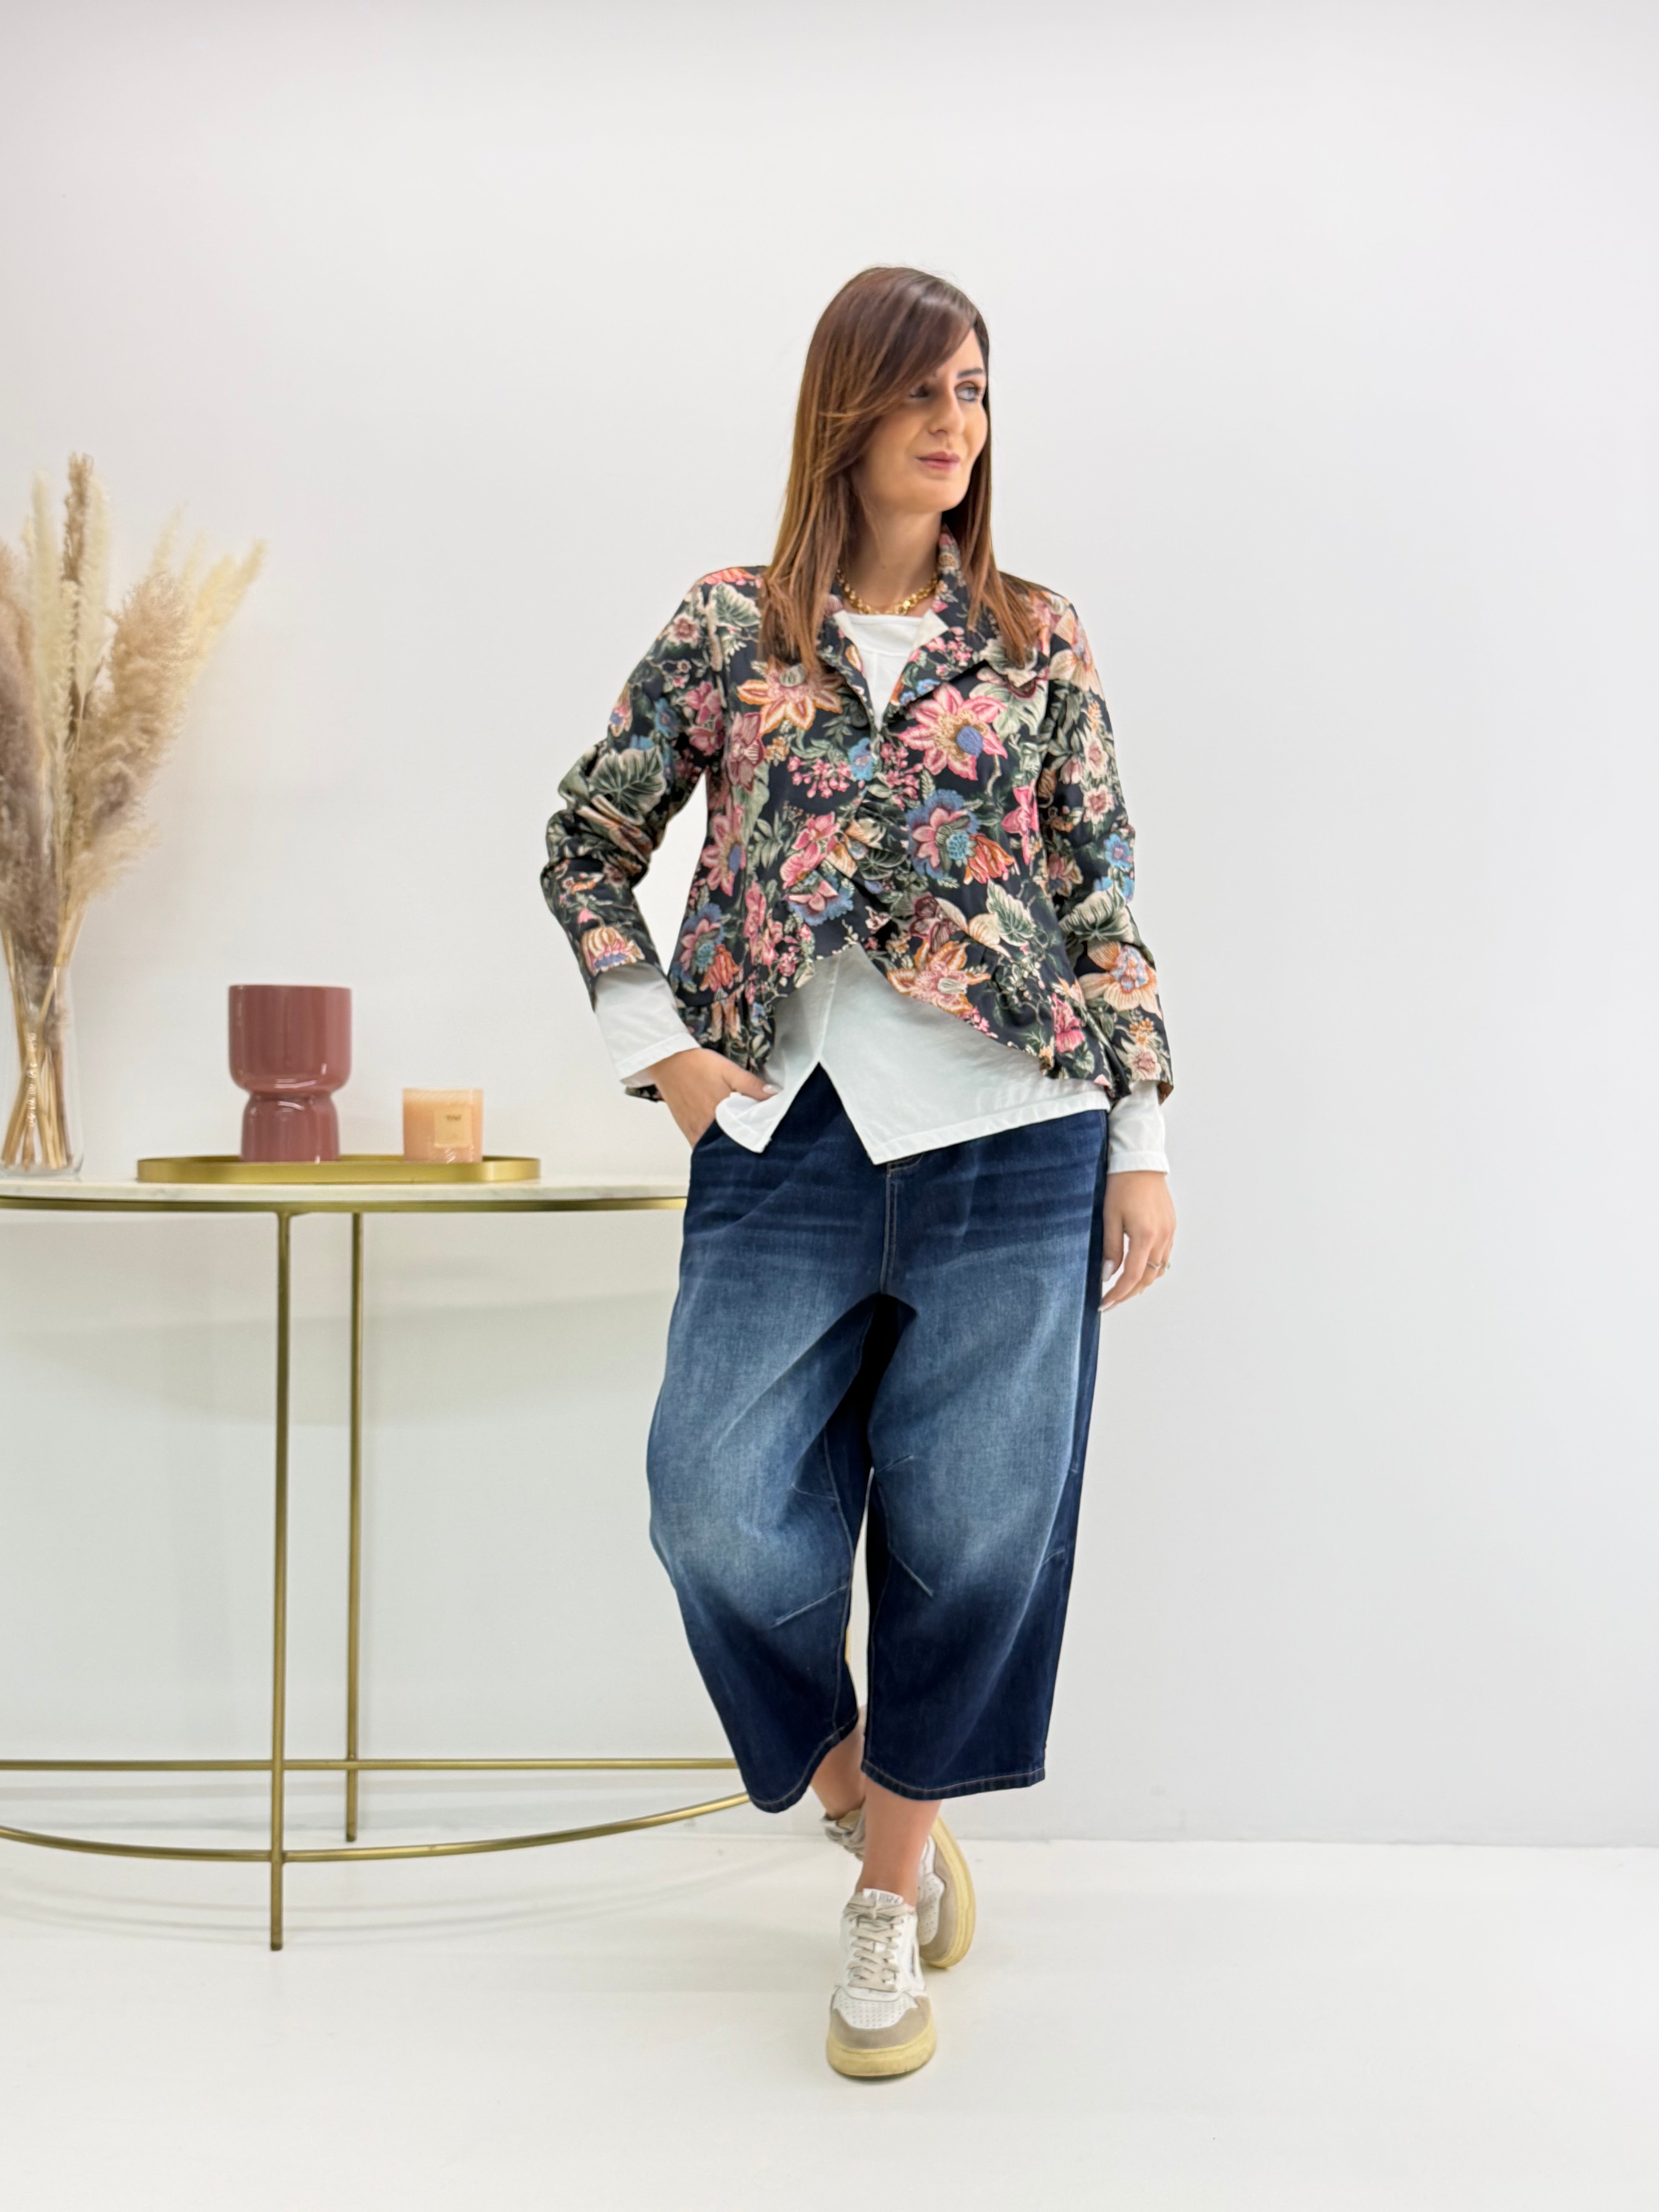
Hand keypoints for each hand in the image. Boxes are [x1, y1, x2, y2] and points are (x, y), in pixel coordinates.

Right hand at [646, 1047, 777, 1145]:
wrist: (668, 1062)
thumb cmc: (699, 1065)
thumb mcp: (729, 1070)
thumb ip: (751, 1084)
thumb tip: (774, 1095)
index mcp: (720, 1115)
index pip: (744, 1135)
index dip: (757, 1136)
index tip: (767, 1135)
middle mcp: (706, 1129)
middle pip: (730, 1145)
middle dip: (743, 1144)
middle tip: (756, 1138)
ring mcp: (694, 1132)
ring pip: (715, 1147)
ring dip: (728, 1145)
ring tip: (741, 1138)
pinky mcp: (686, 1130)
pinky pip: (702, 1145)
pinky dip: (713, 1145)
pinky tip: (722, 1138)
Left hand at [1099, 1170, 1175, 1311]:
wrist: (1140, 1162)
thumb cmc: (1121, 1185)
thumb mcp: (1109, 1217)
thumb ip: (1110, 1248)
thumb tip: (1107, 1275)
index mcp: (1145, 1236)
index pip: (1131, 1277)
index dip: (1118, 1294)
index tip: (1104, 1303)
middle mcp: (1161, 1237)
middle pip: (1147, 1278)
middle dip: (1129, 1293)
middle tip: (1112, 1300)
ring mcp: (1169, 1232)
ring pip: (1158, 1270)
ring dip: (1141, 1282)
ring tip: (1123, 1288)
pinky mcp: (1171, 1226)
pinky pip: (1164, 1256)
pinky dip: (1152, 1268)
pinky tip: (1139, 1267)